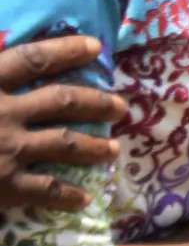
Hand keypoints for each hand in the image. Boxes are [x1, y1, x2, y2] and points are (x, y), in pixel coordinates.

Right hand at [0, 35, 124, 210]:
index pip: (32, 58)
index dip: (66, 50)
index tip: (94, 46)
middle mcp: (1, 112)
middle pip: (62, 100)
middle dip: (96, 101)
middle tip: (121, 105)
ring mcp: (6, 149)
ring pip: (65, 143)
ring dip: (93, 146)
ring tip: (113, 149)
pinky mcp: (3, 185)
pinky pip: (46, 190)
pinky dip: (68, 195)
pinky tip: (84, 199)